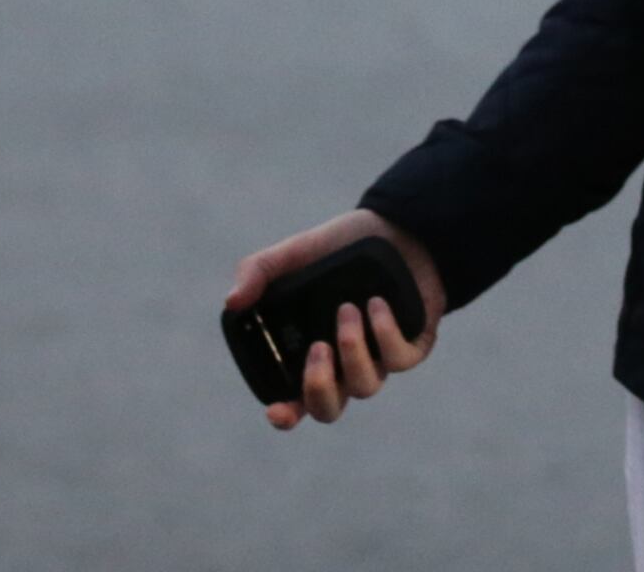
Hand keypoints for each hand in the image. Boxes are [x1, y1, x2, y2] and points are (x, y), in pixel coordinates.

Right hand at [225, 209, 444, 430]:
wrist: (395, 227)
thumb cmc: (339, 248)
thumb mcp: (295, 253)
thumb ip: (259, 272)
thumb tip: (233, 302)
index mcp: (310, 353)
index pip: (295, 402)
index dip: (286, 415)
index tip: (276, 410)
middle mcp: (343, 365)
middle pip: (328, 409)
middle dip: (319, 387)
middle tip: (319, 347)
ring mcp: (377, 360)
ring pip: (365, 386)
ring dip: (353, 349)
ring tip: (347, 308)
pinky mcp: (411, 347)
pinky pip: (398, 360)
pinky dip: (385, 333)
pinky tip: (376, 304)